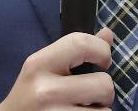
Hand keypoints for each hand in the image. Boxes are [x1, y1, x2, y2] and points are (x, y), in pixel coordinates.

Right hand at [0, 28, 114, 109]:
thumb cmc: (30, 94)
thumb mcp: (44, 68)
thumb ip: (75, 51)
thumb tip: (107, 34)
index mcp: (40, 64)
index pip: (81, 44)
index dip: (102, 50)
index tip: (103, 62)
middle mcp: (46, 90)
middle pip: (103, 84)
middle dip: (104, 90)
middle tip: (90, 95)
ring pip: (105, 110)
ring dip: (100, 109)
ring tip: (82, 108)